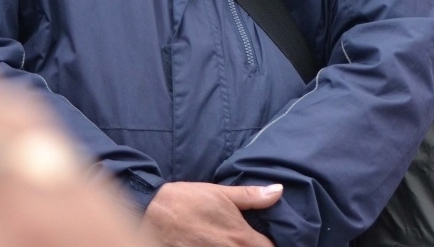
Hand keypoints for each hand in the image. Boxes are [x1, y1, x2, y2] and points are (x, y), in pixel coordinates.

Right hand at [144, 181, 282, 246]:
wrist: (155, 213)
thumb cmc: (189, 200)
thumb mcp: (221, 193)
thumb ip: (252, 196)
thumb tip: (278, 191)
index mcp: (241, 237)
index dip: (272, 244)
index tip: (268, 238)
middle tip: (252, 238)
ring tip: (230, 240)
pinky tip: (217, 244)